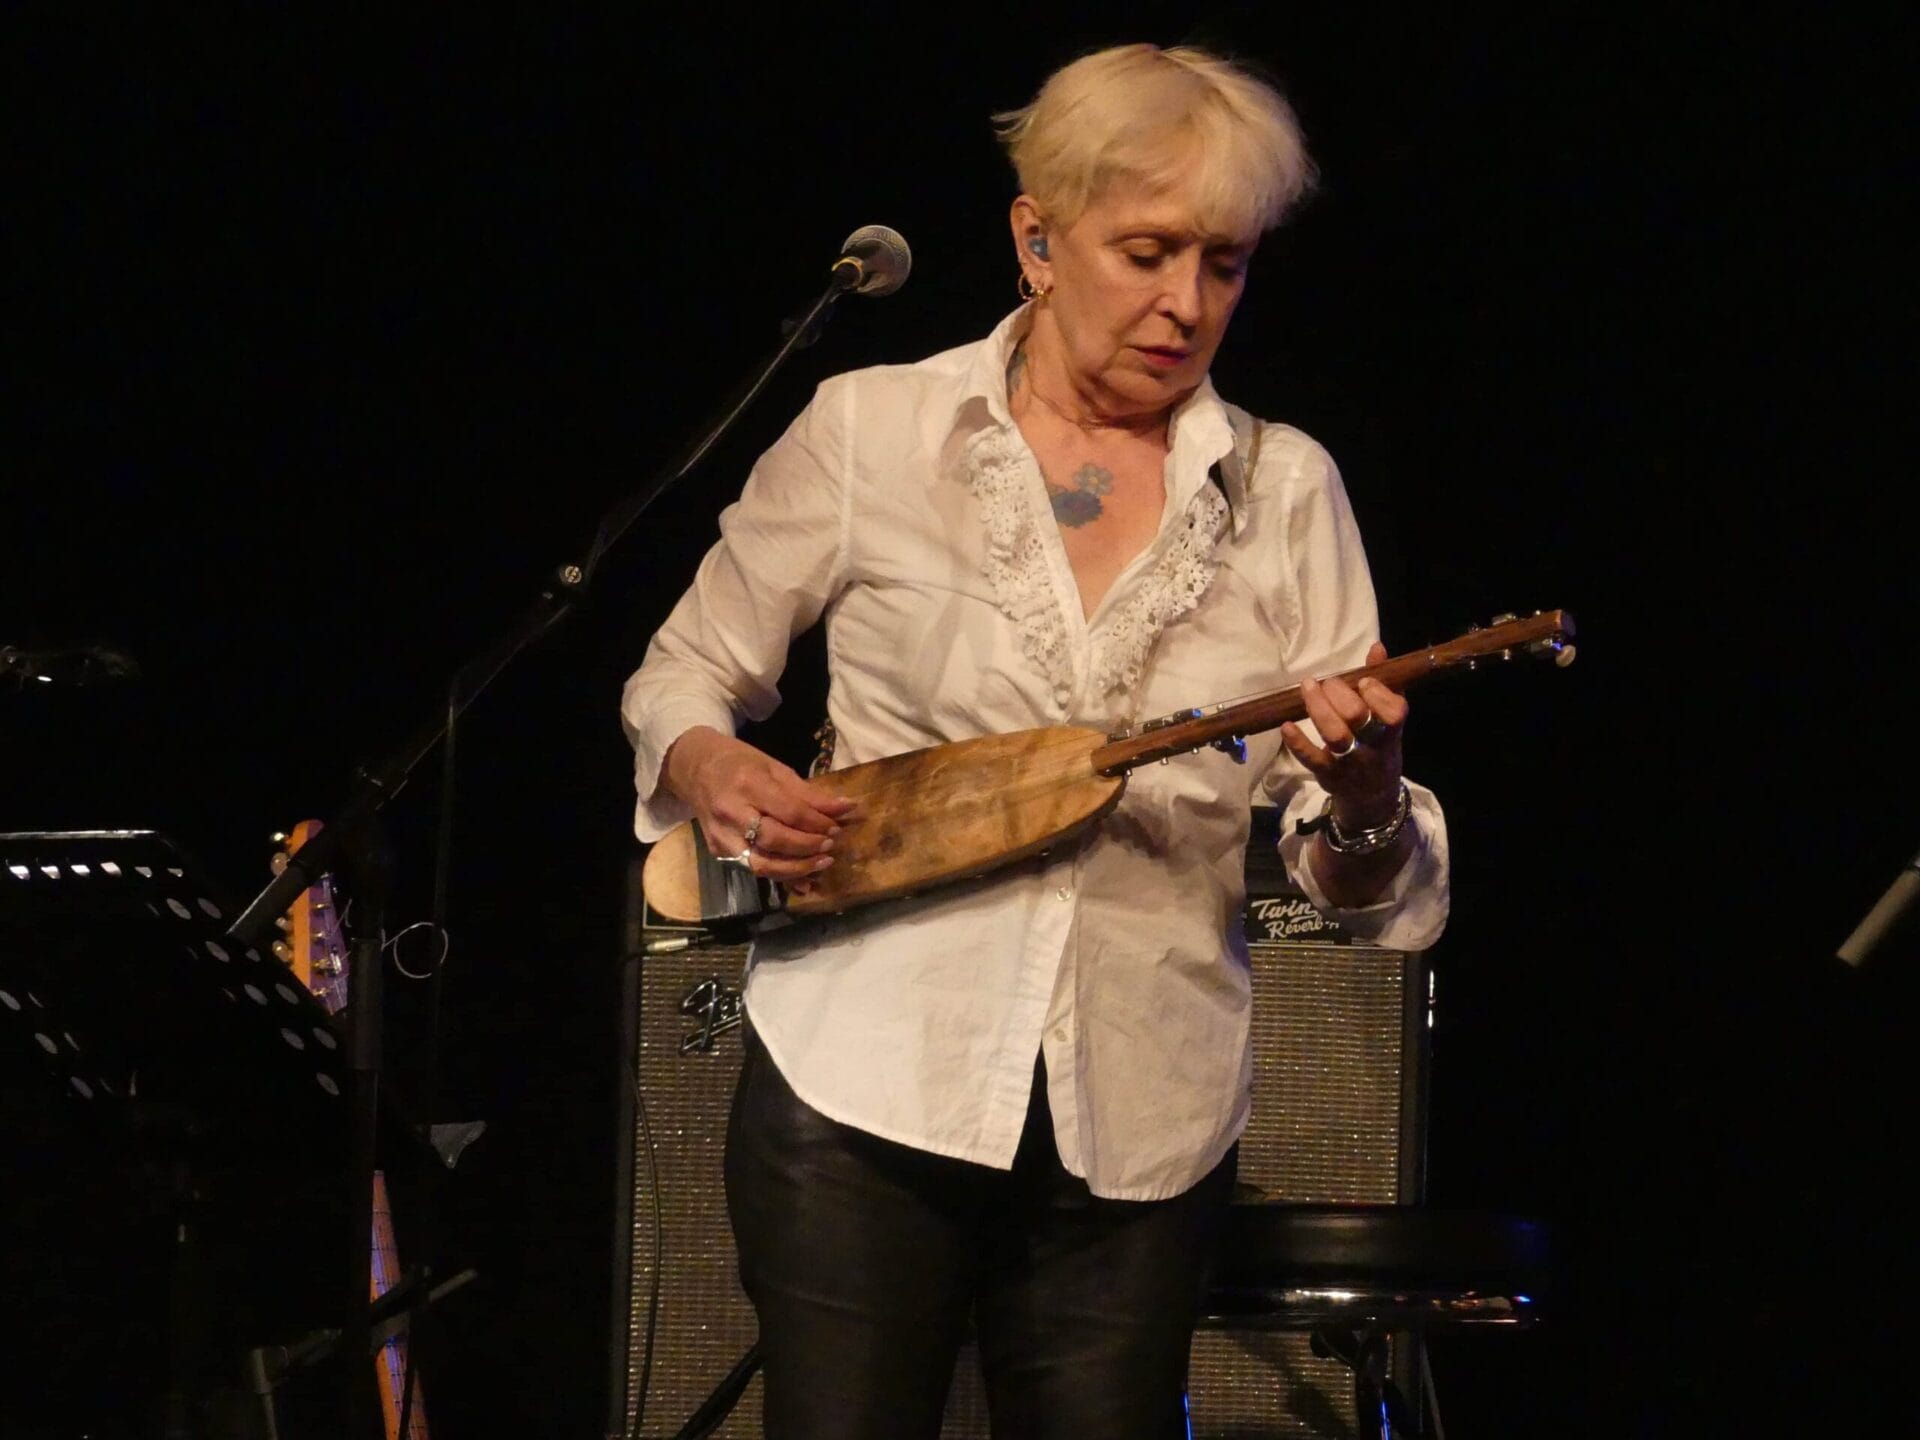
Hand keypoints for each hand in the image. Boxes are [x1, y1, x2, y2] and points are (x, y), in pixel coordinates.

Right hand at [662, 727, 854, 893]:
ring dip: (796, 869)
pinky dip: (780, 878)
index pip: (789, 812)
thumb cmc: (739, 763)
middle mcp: (731, 813)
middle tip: (831, 846)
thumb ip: (808, 794)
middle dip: (808, 847)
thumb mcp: (775, 768)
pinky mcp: (717, 851)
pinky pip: (752, 869)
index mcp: (748, 784)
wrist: (694, 769)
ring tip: (821, 863)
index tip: (838, 826)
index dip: (817, 823)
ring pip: (762, 865)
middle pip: (775, 840)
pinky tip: (802, 880)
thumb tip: (844, 808)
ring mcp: (721, 836)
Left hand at [1279, 642, 1407, 827]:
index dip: (1377, 694)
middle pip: (1357, 717)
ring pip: (1335, 735)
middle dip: (1339, 693)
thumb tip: (1377, 647)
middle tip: (1327, 682)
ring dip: (1318, 708)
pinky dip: (1297, 742)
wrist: (1372, 797)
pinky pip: (1311, 759)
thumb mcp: (1389, 719)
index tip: (1363, 681)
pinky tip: (1286, 725)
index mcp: (1392, 731)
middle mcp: (1373, 747)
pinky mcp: (1328, 775)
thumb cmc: (1378, 747)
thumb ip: (1384, 683)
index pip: (1394, 712)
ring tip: (1308, 687)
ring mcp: (1350, 762)